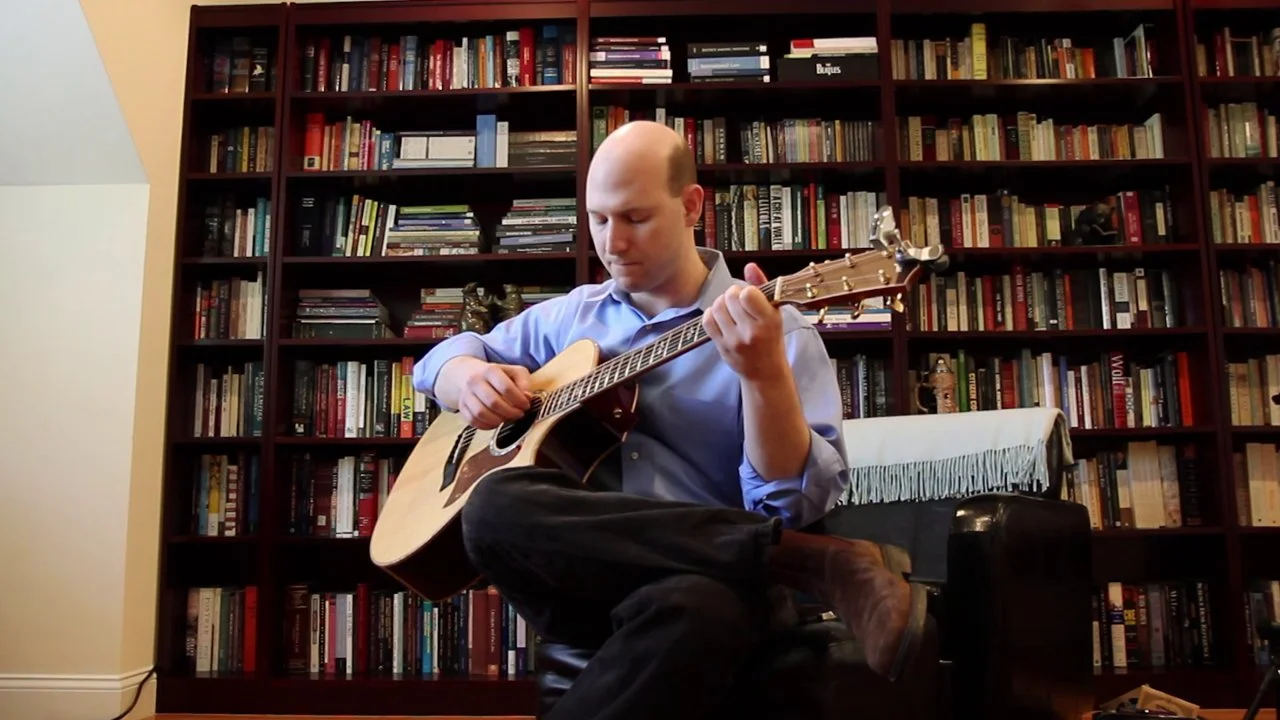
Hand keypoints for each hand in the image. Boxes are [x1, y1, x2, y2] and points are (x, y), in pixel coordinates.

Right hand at [456, 360, 533, 429]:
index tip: (526, 405)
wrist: (468, 373)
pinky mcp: (462, 407)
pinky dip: (487, 425)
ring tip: (508, 418)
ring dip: (498, 420)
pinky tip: (497, 422)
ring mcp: (466, 395)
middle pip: (493, 402)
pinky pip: (473, 421)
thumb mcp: (513, 371)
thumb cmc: (496, 375)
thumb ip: (524, 381)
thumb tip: (527, 396)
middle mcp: (475, 382)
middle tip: (519, 414)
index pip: (506, 387)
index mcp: (490, 370)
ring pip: (481, 413)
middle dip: (510, 412)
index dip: (519, 400)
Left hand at [702, 262, 786, 381]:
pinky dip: (711, 314)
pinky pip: (708, 321)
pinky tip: (720, 316)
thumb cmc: (771, 340)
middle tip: (738, 302)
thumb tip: (750, 266)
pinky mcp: (721, 346)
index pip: (747, 294)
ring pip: (717, 307)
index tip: (750, 296)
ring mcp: (734, 340)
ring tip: (730, 309)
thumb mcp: (774, 313)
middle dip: (733, 294)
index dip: (746, 291)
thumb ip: (762, 287)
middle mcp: (751, 332)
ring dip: (722, 303)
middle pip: (730, 298)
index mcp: (768, 321)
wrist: (765, 372)